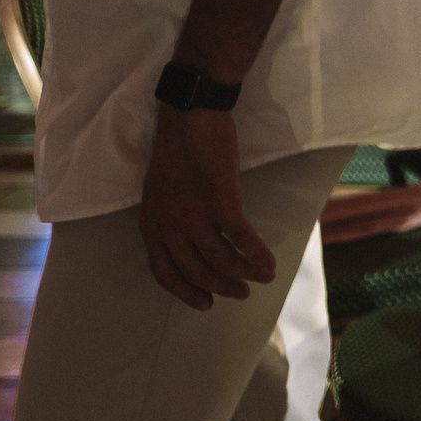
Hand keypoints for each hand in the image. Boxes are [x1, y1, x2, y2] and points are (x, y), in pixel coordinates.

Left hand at [138, 108, 276, 310]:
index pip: (165, 274)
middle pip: (197, 272)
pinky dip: (257, 255)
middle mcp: (169, 228)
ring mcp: (194, 217)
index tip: (206, 303)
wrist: (189, 118)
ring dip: (244, 274)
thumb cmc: (176, 149)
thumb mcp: (159, 192)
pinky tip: (269, 262)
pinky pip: (242, 240)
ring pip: (222, 261)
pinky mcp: (220, 203)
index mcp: (151, 226)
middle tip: (241, 293)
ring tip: (261, 278)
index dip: (186, 293)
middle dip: (222, 287)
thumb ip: (169, 220)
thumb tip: (187, 244)